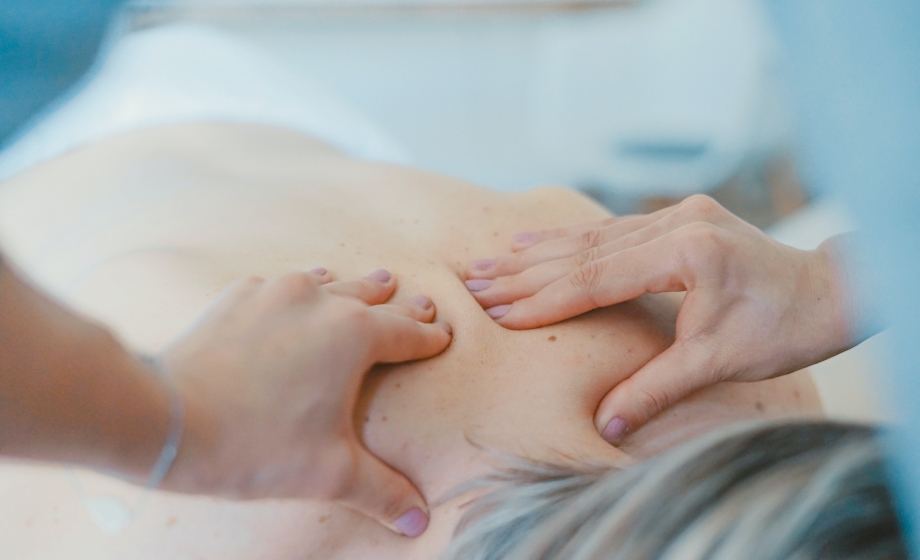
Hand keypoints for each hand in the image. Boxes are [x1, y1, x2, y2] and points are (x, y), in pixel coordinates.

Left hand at [158, 268, 450, 536]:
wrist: (168, 419)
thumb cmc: (255, 444)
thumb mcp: (329, 473)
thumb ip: (381, 492)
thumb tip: (418, 520)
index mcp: (355, 335)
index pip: (407, 333)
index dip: (429, 336)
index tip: (443, 334)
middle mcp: (320, 301)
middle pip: (372, 297)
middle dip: (399, 304)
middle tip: (419, 300)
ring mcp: (275, 292)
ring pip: (328, 281)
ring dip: (352, 287)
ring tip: (372, 282)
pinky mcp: (238, 297)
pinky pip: (279, 284)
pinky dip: (299, 290)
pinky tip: (296, 293)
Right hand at [464, 195, 853, 443]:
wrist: (828, 291)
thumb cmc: (782, 328)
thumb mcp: (717, 362)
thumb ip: (656, 389)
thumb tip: (607, 425)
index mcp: (686, 252)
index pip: (596, 278)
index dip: (544, 299)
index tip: (498, 311)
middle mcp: (677, 222)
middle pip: (584, 251)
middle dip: (526, 271)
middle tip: (474, 281)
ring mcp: (677, 215)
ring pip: (593, 236)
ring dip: (539, 251)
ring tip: (491, 259)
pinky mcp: (679, 218)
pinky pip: (612, 229)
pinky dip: (571, 240)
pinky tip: (537, 241)